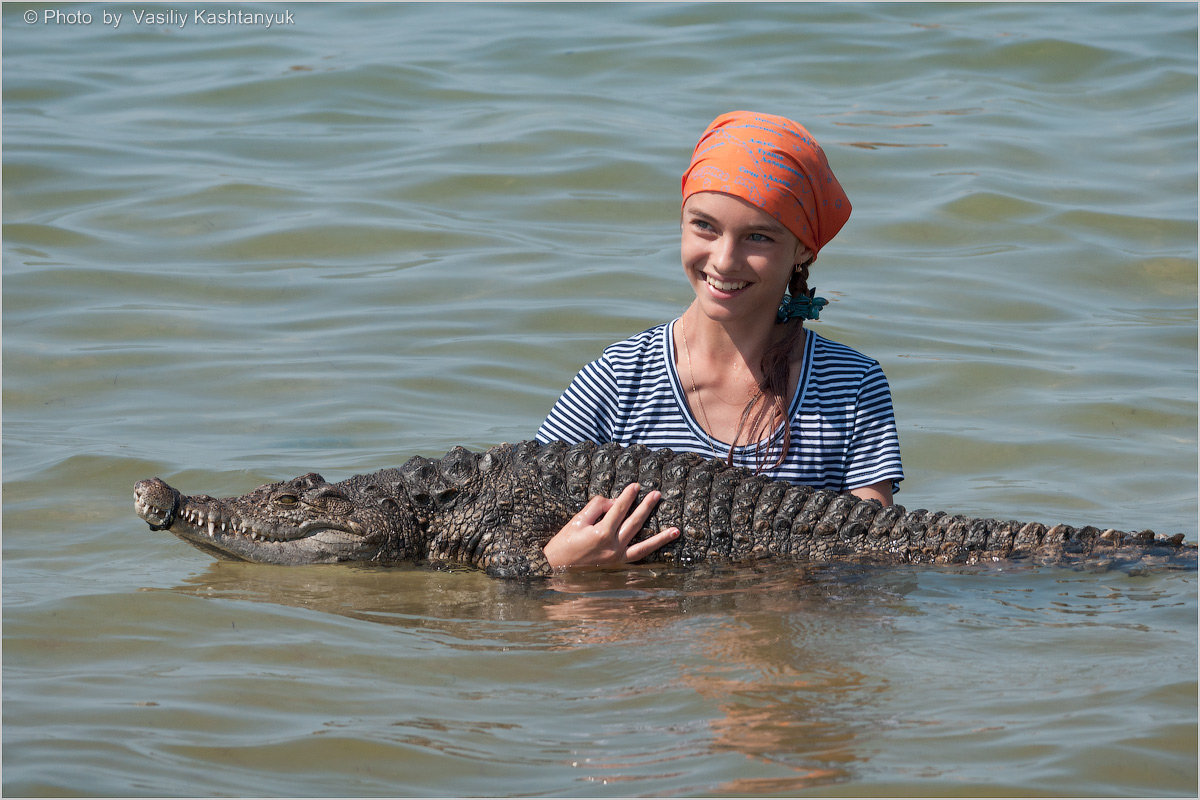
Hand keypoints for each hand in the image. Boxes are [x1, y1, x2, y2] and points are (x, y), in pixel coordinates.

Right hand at [543, 482, 679, 568]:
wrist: (556, 569)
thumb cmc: (564, 543)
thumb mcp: (576, 521)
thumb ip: (597, 508)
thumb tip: (614, 503)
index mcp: (601, 533)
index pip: (619, 509)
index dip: (628, 496)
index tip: (636, 486)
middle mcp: (612, 547)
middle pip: (634, 523)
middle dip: (646, 507)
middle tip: (657, 494)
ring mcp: (617, 559)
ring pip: (643, 545)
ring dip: (660, 537)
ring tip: (676, 530)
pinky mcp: (617, 566)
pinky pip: (638, 558)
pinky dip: (651, 554)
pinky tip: (661, 549)